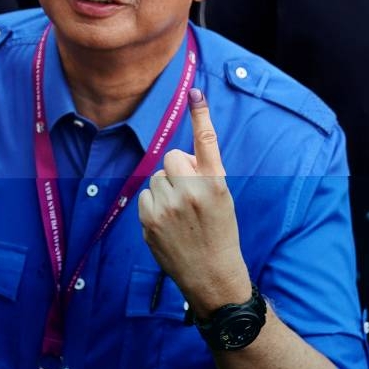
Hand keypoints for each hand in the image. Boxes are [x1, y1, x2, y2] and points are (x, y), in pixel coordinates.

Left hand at [137, 88, 250, 316]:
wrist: (212, 276)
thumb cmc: (219, 234)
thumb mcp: (223, 201)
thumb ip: (204, 176)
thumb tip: (180, 159)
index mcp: (217, 184)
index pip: (207, 143)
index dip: (200, 115)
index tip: (194, 92)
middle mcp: (192, 191)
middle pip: (172, 159)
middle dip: (177, 171)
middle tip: (190, 194)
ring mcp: (168, 206)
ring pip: (157, 178)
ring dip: (165, 191)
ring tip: (181, 216)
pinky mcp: (149, 219)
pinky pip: (145, 196)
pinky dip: (153, 206)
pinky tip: (168, 225)